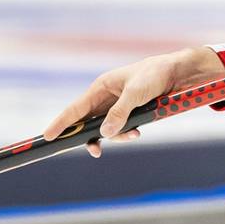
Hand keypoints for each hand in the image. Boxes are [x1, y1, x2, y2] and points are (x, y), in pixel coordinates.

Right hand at [42, 46, 224, 156]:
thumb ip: (120, 113)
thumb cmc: (154, 75)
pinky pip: (120, 128)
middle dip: (91, 137)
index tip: (48, 136)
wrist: (176, 73)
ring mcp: (116, 106)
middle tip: (95, 150)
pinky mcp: (128, 112)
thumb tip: (104, 133)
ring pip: (105, 129)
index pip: (75, 108)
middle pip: (88, 122)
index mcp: (101, 87)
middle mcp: (105, 97)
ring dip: (116, 136)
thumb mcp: (136, 93)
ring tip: (134, 135)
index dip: (61, 123)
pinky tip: (137, 133)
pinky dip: (126, 134)